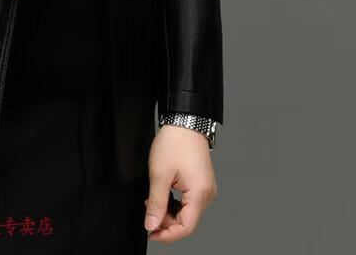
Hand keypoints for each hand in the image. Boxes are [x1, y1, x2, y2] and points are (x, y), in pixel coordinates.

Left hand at [144, 124, 217, 241]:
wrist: (185, 122)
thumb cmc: (175, 143)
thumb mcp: (159, 174)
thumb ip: (156, 203)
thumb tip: (152, 225)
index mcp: (200, 194)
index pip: (185, 227)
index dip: (167, 234)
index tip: (150, 232)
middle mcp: (207, 194)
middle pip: (187, 221)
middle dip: (166, 221)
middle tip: (148, 212)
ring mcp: (205, 188)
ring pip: (187, 212)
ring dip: (169, 212)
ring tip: (152, 201)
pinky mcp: (201, 183)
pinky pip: (188, 201)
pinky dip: (175, 203)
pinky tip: (163, 196)